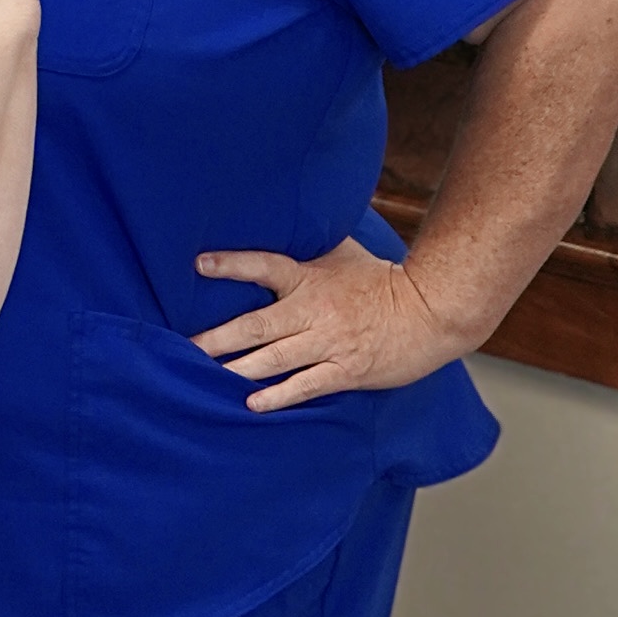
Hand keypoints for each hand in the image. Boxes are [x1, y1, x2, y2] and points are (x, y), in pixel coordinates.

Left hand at [190, 237, 472, 410]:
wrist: (433, 312)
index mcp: (309, 279)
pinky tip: (252, 403)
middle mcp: (313, 311)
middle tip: (184, 346)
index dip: (232, 265)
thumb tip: (285, 213)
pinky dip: (279, 395)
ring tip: (204, 375)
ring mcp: (329, 343)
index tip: (198, 264)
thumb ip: (308, 243)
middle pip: (257, 325)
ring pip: (274, 358)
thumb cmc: (382, 281)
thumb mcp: (342, 253)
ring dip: (238, 368)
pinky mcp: (346, 370)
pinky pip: (306, 385)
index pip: (264, 266)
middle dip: (217, 338)